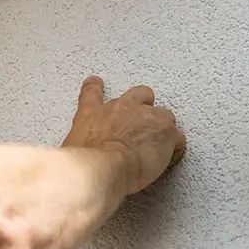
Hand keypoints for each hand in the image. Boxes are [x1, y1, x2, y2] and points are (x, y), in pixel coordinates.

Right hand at [62, 76, 185, 194]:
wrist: (102, 166)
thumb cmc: (83, 162)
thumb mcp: (71, 150)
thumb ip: (80, 146)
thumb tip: (79, 156)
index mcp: (92, 114)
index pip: (92, 93)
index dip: (95, 87)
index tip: (96, 82)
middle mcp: (119, 108)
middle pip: (138, 94)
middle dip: (143, 103)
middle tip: (143, 119)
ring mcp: (146, 116)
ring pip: (163, 114)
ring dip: (162, 126)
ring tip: (162, 142)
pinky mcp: (166, 131)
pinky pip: (178, 138)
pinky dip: (175, 148)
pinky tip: (172, 158)